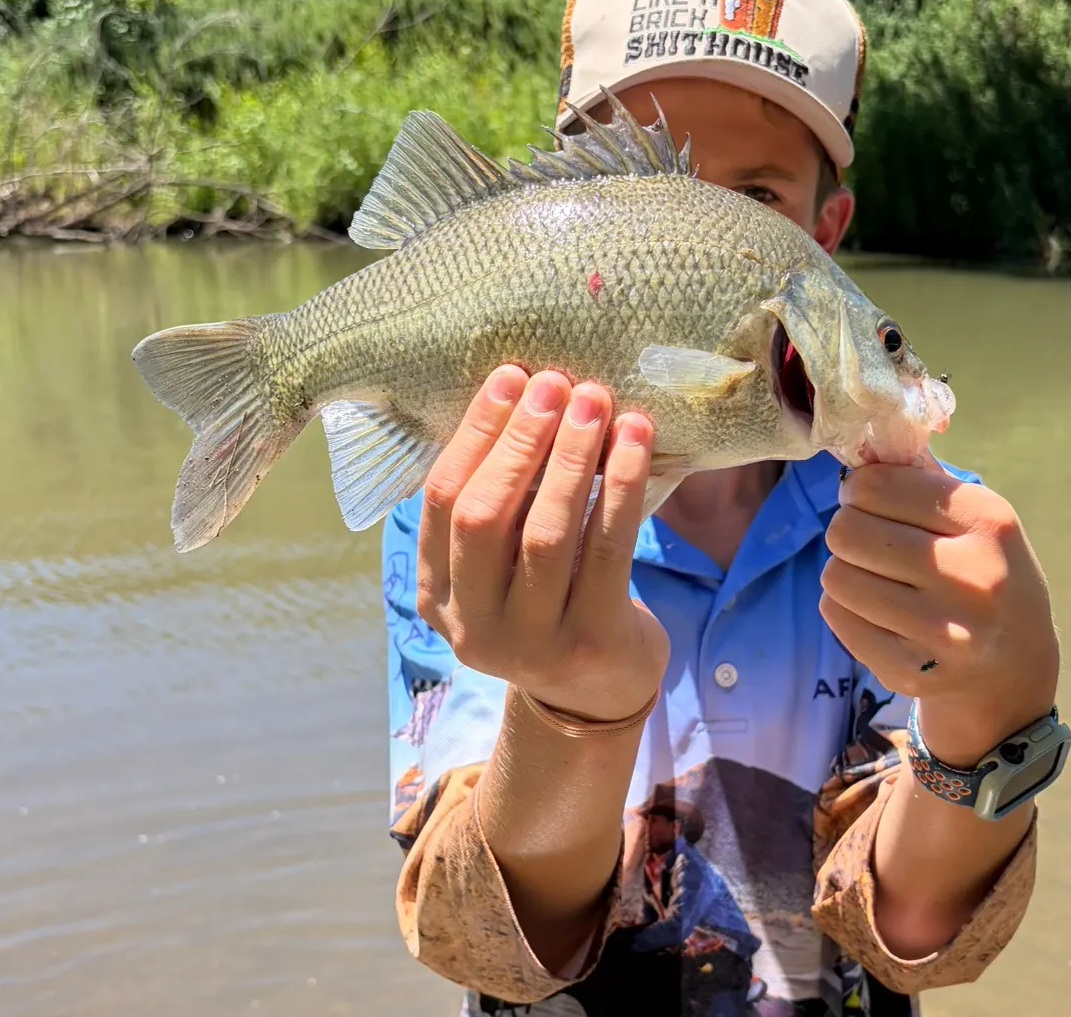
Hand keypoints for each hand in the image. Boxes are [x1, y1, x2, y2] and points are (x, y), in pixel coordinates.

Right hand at [416, 365, 667, 722]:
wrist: (597, 692)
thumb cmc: (546, 598)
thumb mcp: (500, 564)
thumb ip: (498, 503)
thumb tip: (522, 391)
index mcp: (436, 594)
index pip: (442, 501)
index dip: (475, 434)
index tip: (510, 378)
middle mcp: (471, 625)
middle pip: (485, 515)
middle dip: (521, 439)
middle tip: (554, 383)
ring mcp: (530, 644)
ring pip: (546, 532)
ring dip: (572, 456)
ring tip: (595, 401)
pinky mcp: (590, 644)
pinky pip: (606, 550)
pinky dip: (620, 486)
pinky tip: (634, 441)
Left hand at [820, 457, 1058, 766]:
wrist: (1013, 671)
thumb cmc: (984, 574)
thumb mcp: (975, 520)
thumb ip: (921, 478)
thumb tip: (863, 445)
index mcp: (988, 523)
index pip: (880, 485)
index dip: (860, 488)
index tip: (866, 498)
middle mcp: (973, 577)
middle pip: (848, 530)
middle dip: (848, 529)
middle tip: (868, 540)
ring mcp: (944, 631)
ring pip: (836, 575)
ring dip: (845, 570)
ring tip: (875, 577)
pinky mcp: (912, 671)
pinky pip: (836, 616)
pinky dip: (844, 608)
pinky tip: (877, 612)